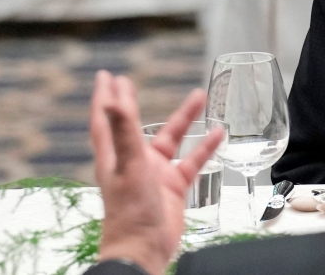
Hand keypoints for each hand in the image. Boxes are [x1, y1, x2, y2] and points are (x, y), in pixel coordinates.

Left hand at [91, 71, 223, 274]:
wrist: (144, 248)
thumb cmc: (129, 210)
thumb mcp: (128, 164)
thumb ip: (124, 131)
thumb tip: (115, 100)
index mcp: (115, 155)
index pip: (106, 119)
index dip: (106, 98)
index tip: (107, 77)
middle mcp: (133, 161)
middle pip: (133, 125)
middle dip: (134, 104)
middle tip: (132, 82)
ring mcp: (154, 173)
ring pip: (171, 139)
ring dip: (184, 119)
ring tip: (200, 96)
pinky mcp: (174, 186)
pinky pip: (192, 161)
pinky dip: (205, 147)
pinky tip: (218, 133)